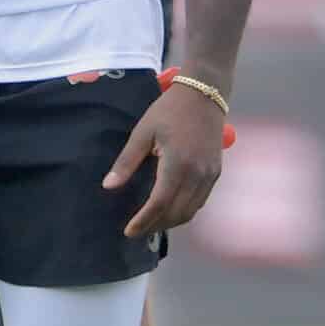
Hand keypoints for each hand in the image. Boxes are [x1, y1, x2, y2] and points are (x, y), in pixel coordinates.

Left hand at [104, 82, 228, 239]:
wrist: (204, 93)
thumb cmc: (169, 110)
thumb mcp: (143, 132)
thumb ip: (127, 162)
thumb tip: (108, 186)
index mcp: (177, 164)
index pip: (159, 203)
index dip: (143, 221)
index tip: (129, 232)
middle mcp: (197, 174)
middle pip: (176, 213)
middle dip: (156, 226)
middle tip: (138, 230)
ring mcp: (210, 175)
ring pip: (191, 211)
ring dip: (171, 221)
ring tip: (152, 223)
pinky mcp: (216, 172)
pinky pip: (200, 201)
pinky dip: (185, 211)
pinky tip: (171, 209)